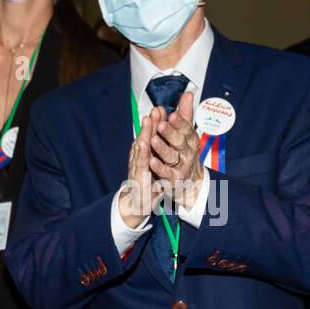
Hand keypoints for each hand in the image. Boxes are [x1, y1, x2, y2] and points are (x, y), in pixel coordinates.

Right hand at [121, 110, 160, 228]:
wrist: (140, 200)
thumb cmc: (150, 178)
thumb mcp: (159, 160)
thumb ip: (165, 145)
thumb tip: (172, 131)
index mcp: (147, 149)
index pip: (153, 132)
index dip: (157, 120)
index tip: (163, 108)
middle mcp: (141, 153)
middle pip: (146, 134)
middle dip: (151, 121)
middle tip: (156, 108)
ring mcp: (138, 163)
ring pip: (141, 145)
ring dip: (145, 132)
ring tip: (148, 119)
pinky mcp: (138, 175)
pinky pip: (140, 162)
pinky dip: (142, 152)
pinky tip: (144, 143)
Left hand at [149, 92, 203, 209]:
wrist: (192, 182)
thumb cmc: (185, 153)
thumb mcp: (186, 134)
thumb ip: (185, 115)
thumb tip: (188, 94)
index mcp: (191, 140)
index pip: (187, 129)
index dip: (180, 122)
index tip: (172, 115)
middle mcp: (188, 153)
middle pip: (179, 142)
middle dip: (170, 133)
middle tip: (161, 124)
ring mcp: (181, 167)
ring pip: (171, 156)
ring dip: (162, 148)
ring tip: (153, 140)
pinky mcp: (174, 179)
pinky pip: (166, 173)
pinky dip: (159, 167)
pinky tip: (151, 161)